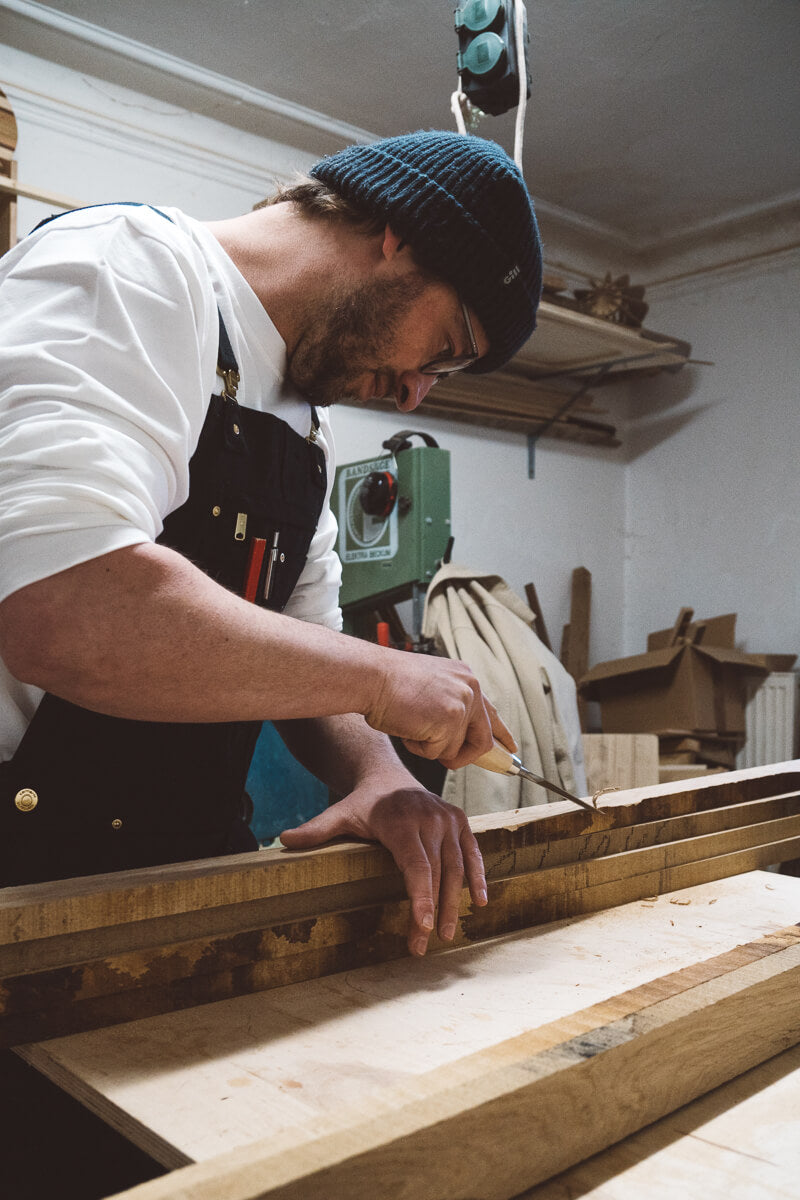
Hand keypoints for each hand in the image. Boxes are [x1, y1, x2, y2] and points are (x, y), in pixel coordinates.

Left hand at [280, 781, 486, 956]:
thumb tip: (283, 840)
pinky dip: (478, 876)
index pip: (415, 865)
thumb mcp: (339, 814)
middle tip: (428, 943)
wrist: (388, 776)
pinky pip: (473, 852)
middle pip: (437, 871)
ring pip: (456, 866)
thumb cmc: (363, 803)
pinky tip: (479, 902)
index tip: (424, 927)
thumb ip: (316, 830)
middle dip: (434, 910)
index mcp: (400, 821)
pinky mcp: (460, 822)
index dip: (421, 897)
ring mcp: (447, 819)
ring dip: (455, 901)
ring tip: (447, 933)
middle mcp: (428, 818)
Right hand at [364, 650, 515, 768]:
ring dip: (430, 747)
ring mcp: (462, 704)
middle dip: (464, 756)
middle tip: (449, 761)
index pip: (490, 711)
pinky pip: (438, 753)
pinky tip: (408, 728)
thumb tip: (456, 737)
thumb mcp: (428, 687)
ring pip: (455, 749)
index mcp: (464, 677)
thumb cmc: (387, 683)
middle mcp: (469, 688)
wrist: (370, 676)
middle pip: (482, 739)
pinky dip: (419, 749)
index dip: (501, 734)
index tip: (511, 748)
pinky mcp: (450, 720)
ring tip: (411, 725)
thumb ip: (448, 705)